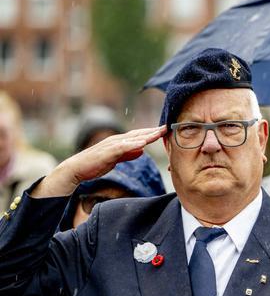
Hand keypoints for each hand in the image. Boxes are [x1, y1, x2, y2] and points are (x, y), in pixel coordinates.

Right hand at [33, 126, 165, 197]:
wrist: (77, 169)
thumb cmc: (95, 164)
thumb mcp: (117, 159)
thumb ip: (129, 154)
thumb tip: (142, 150)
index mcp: (119, 143)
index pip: (139, 136)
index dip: (152, 133)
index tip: (165, 131)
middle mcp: (116, 141)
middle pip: (138, 134)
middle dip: (152, 131)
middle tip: (167, 127)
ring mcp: (111, 145)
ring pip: (132, 139)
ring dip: (145, 135)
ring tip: (158, 133)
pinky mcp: (106, 152)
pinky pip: (121, 148)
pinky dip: (132, 145)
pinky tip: (142, 144)